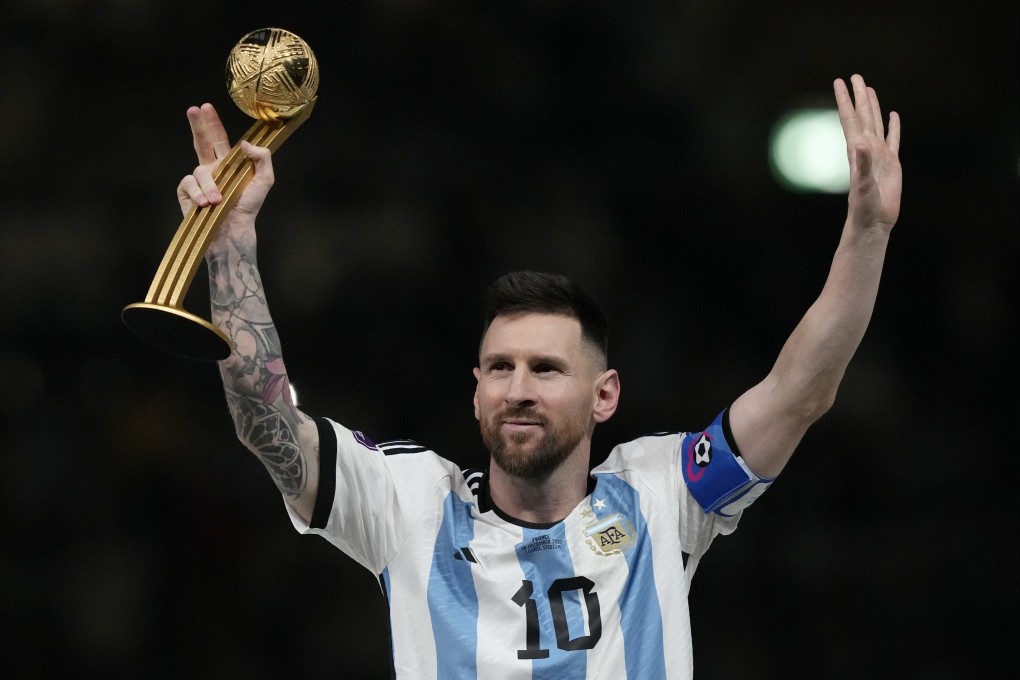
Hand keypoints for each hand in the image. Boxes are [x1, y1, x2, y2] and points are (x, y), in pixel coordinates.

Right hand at [175, 103, 274, 220]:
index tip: (206, 107)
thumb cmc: (249, 207)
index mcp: (229, 164)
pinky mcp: (187, 193)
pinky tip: (205, 204)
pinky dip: (197, 193)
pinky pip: (188, 184)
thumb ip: (262, 159)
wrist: (234, 230)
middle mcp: (212, 169)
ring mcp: (198, 181)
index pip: (219, 139)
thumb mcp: (264, 181)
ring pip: (200, 170)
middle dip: (198, 125)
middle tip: (193, 110)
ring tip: (217, 201)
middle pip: (201, 142)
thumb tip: (244, 143)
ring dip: (209, 185)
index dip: (212, 123)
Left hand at [834, 74, 901, 230]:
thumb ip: (862, 163)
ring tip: (869, 90)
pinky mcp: (892, 162)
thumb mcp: (862, 184)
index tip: (839, 82)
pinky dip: (893, 126)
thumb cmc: (864, 205)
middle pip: (862, 115)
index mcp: (857, 150)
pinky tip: (893, 116)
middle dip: (858, 96)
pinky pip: (893, 139)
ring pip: (876, 123)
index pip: (850, 118)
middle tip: (854, 76)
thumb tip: (860, 143)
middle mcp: (866, 148)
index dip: (844, 100)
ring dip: (873, 106)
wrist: (873, 220)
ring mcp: (879, 154)